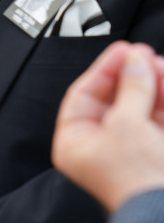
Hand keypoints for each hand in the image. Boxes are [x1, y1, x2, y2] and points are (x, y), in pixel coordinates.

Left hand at [52, 41, 163, 211]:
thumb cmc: (137, 181)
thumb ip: (131, 88)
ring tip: (158, 63)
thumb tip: (134, 61)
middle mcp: (99, 146)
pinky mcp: (154, 150)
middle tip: (142, 53)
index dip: (102, 70)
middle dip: (130, 74)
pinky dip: (161, 97)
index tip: (121, 50)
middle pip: (112, 98)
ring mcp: (128, 149)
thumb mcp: (126, 124)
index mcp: (75, 143)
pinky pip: (155, 117)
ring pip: (137, 105)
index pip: (82, 96)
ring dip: (149, 82)